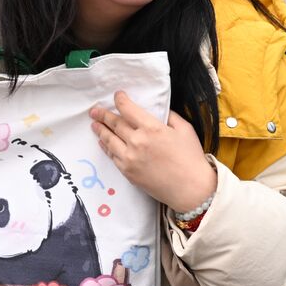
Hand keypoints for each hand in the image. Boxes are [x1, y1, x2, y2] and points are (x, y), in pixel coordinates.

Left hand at [89, 91, 216, 212]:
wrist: (191, 189)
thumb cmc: (191, 158)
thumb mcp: (185, 129)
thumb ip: (169, 116)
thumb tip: (158, 111)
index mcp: (152, 128)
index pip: (128, 109)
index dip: (120, 100)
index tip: (117, 96)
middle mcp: (137, 141)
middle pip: (115, 124)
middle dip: (103, 115)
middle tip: (94, 111)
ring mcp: (130, 158)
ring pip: (109, 140)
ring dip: (100, 130)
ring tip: (94, 124)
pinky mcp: (127, 172)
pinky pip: (112, 156)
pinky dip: (106, 147)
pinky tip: (103, 142)